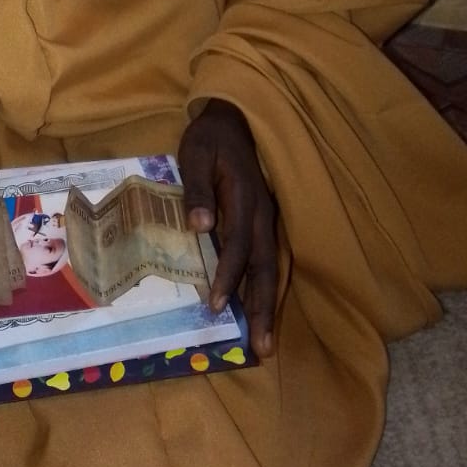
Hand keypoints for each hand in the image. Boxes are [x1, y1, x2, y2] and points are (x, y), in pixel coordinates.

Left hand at [178, 98, 276, 358]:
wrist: (234, 117)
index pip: (237, 245)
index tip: (217, 305)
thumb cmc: (209, 138)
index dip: (228, 276)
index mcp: (245, 198)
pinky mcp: (264, 222)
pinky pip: (268, 260)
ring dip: (269, 305)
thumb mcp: (195, 154)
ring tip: (266, 343)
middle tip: (261, 348)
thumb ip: (196, 189)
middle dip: (263, 308)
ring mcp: (268, 219)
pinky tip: (261, 311)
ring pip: (271, 268)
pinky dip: (266, 288)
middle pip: (265, 267)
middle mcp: (263, 214)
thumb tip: (199, 227)